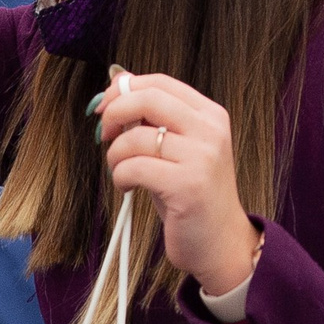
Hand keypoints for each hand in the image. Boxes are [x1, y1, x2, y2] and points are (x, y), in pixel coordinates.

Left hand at [95, 73, 259, 296]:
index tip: (103, 107)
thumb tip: (117, 81)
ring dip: (114, 156)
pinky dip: (119, 177)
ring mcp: (202, 157)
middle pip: (146, 99)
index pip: (159, 82)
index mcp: (210, 114)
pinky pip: (133, 168)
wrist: (220, 242)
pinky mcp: (188, 186)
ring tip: (121, 172)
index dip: (123, 90)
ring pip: (134, 138)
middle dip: (112, 114)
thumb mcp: (176, 148)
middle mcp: (210, 130)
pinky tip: (127, 187)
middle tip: (104, 135)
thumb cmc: (189, 194)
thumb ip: (152, 117)